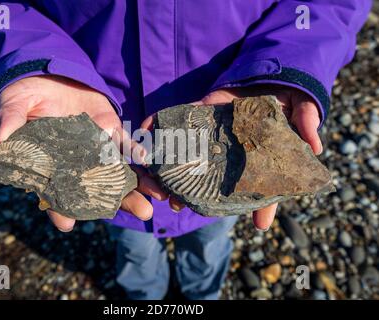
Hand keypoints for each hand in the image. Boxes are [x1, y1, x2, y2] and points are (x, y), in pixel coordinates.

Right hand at [0, 75, 165, 231]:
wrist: (51, 74)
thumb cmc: (27, 94)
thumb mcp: (14, 104)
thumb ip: (11, 120)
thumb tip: (0, 139)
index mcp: (49, 163)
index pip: (52, 191)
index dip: (57, 207)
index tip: (66, 223)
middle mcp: (76, 162)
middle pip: (95, 189)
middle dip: (116, 203)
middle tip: (139, 215)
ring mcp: (95, 148)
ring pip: (116, 172)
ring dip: (135, 187)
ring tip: (152, 203)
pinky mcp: (109, 130)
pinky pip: (124, 144)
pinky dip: (136, 152)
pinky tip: (147, 161)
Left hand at [141, 84, 321, 229]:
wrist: (270, 72)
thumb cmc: (286, 96)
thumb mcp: (302, 107)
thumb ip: (306, 123)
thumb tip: (318, 147)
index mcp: (256, 156)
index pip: (259, 184)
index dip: (261, 205)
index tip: (260, 225)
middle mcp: (232, 151)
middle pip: (213, 176)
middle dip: (195, 192)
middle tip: (179, 205)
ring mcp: (215, 132)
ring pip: (192, 154)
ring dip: (173, 168)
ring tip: (156, 182)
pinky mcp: (203, 111)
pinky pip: (181, 119)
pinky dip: (162, 124)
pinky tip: (146, 133)